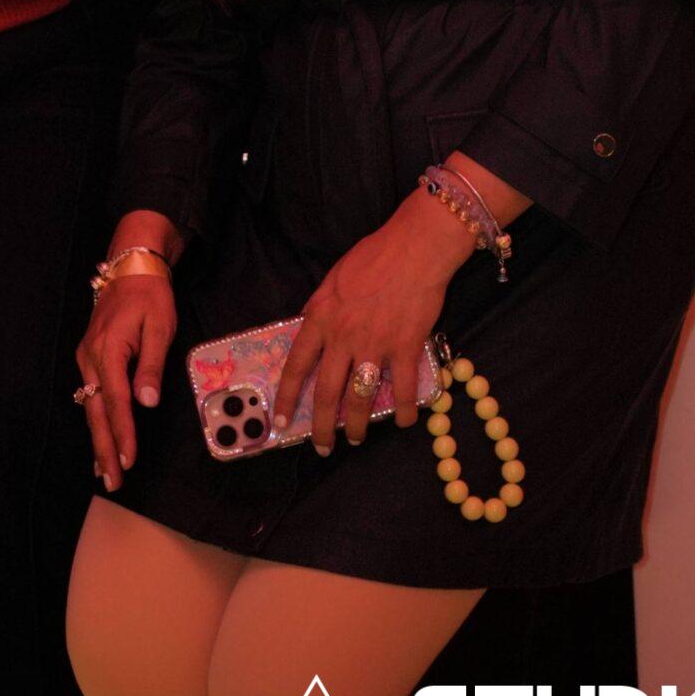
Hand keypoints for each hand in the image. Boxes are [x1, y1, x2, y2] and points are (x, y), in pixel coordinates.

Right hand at [72, 213, 182, 490]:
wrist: (131, 267)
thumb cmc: (150, 296)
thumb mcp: (159, 326)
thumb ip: (151, 364)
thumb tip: (147, 402)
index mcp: (110, 350)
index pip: (116, 401)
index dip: (123, 433)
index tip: (129, 461)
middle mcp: (91, 357)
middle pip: (96, 411)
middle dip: (104, 448)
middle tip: (112, 481)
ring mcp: (86, 357)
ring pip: (90, 406)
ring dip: (98, 440)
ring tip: (103, 472)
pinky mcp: (89, 357)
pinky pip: (90, 395)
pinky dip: (95, 421)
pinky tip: (99, 440)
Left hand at [272, 189, 472, 454]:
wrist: (414, 248)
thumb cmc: (373, 257)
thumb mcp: (332, 279)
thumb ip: (320, 308)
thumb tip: (310, 327)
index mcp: (320, 318)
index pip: (296, 365)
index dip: (287, 397)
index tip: (281, 421)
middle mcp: (342, 337)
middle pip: (325, 391)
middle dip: (321, 426)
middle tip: (320, 447)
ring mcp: (374, 345)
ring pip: (359, 398)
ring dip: (357, 425)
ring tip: (355, 439)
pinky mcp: (405, 348)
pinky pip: (402, 390)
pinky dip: (402, 411)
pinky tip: (401, 421)